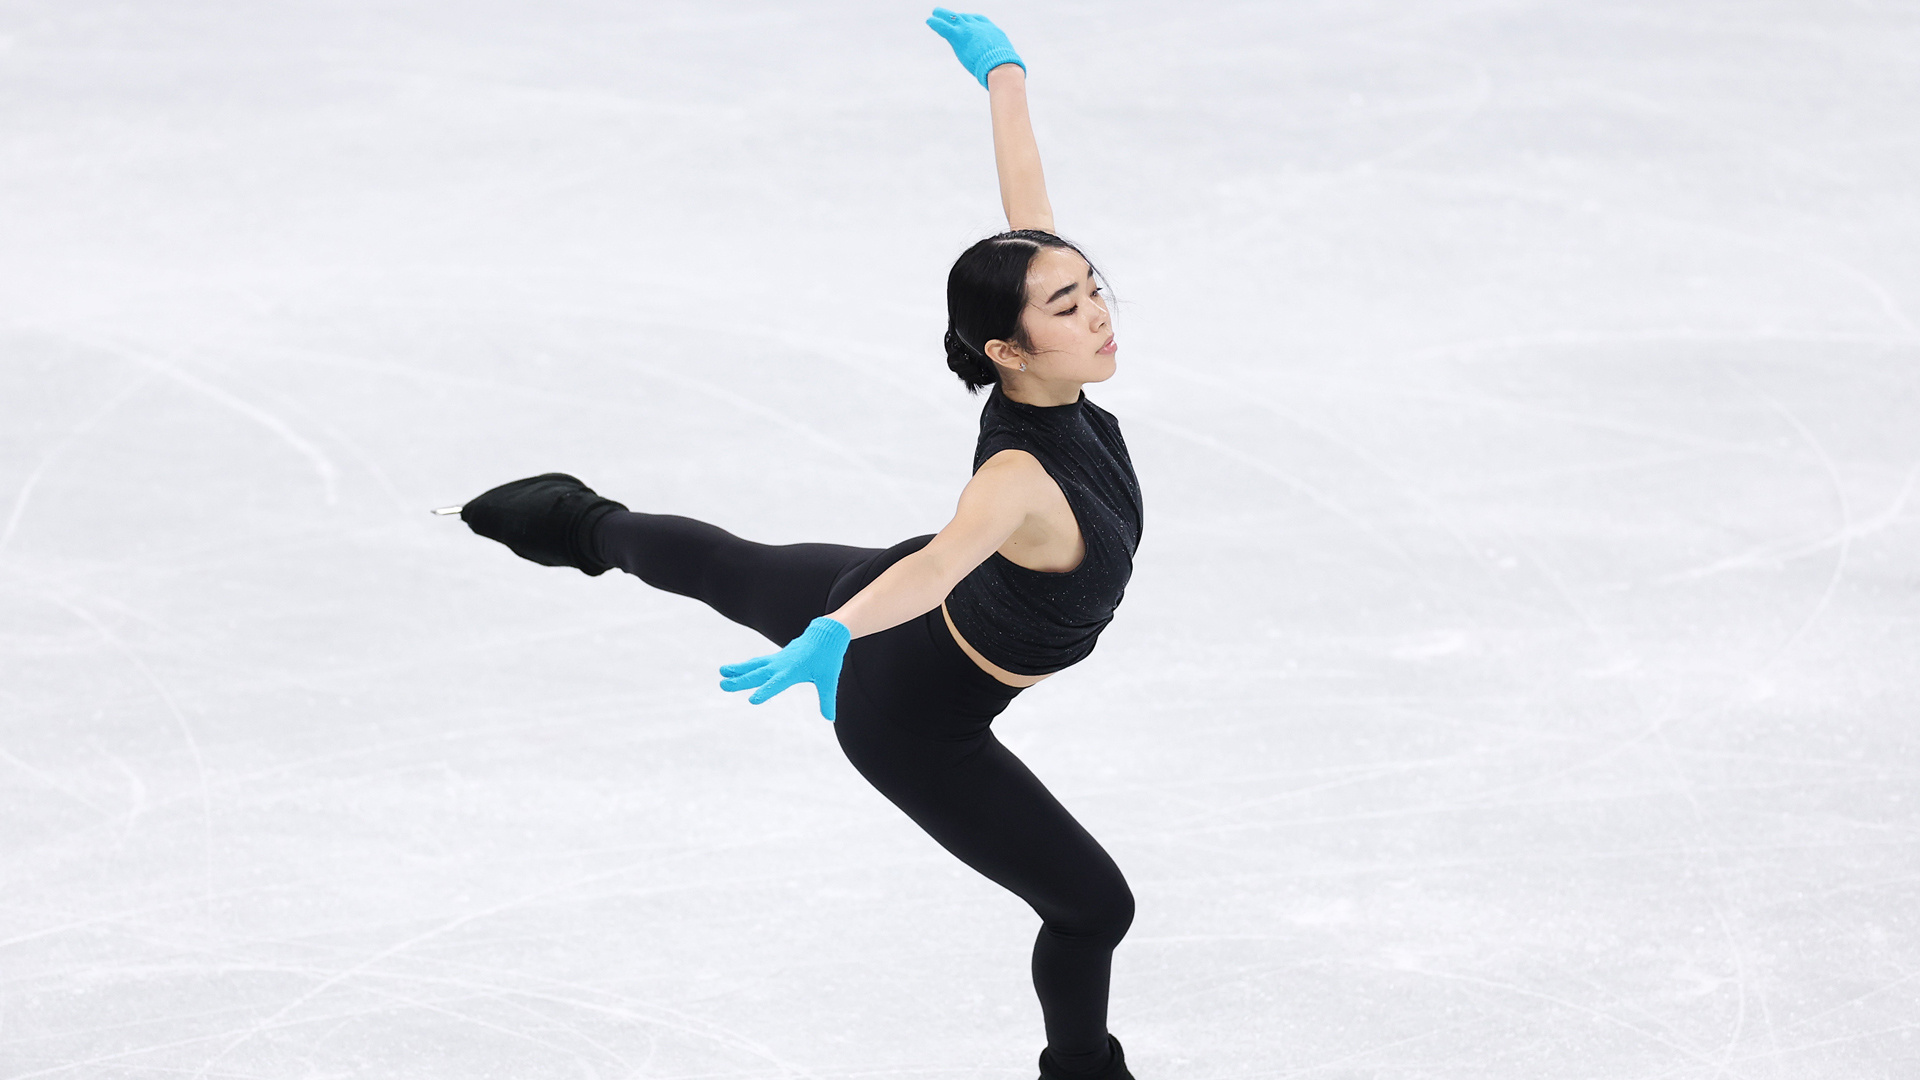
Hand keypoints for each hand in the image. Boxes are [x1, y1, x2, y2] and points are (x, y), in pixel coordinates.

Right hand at [718, 617, 852, 721]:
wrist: (825, 635)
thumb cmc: (827, 658)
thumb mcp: (828, 680)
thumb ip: (827, 700)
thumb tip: (830, 719)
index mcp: (793, 671)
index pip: (776, 684)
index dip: (765, 691)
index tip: (752, 700)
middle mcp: (781, 665)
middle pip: (757, 674)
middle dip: (740, 681)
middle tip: (723, 685)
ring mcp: (777, 660)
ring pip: (754, 665)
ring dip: (738, 669)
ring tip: (721, 672)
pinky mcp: (776, 658)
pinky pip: (758, 662)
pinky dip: (745, 666)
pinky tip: (733, 669)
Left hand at [926, 7, 1024, 88]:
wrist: (1002, 67)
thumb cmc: (1007, 69)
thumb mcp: (1005, 61)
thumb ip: (1000, 64)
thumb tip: (1006, 79)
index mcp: (993, 31)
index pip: (980, 21)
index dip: (972, 19)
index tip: (966, 19)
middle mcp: (981, 27)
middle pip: (966, 18)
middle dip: (957, 16)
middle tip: (949, 15)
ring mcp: (969, 30)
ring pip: (954, 18)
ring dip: (943, 15)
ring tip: (935, 13)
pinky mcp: (959, 36)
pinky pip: (944, 27)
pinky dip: (936, 23)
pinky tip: (930, 21)